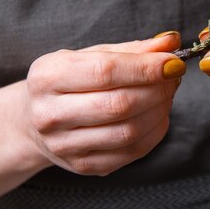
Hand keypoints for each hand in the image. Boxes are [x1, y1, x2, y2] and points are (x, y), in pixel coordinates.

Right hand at [24, 32, 184, 175]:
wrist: (35, 119)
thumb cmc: (70, 81)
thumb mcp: (92, 56)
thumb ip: (133, 50)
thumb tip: (170, 43)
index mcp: (48, 76)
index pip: (105, 71)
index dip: (146, 67)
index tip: (174, 62)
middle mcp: (50, 114)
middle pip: (120, 104)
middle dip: (158, 89)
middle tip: (174, 78)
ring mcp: (65, 145)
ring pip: (129, 131)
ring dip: (159, 110)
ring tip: (167, 95)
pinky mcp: (84, 166)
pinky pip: (132, 152)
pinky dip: (155, 132)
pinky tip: (158, 115)